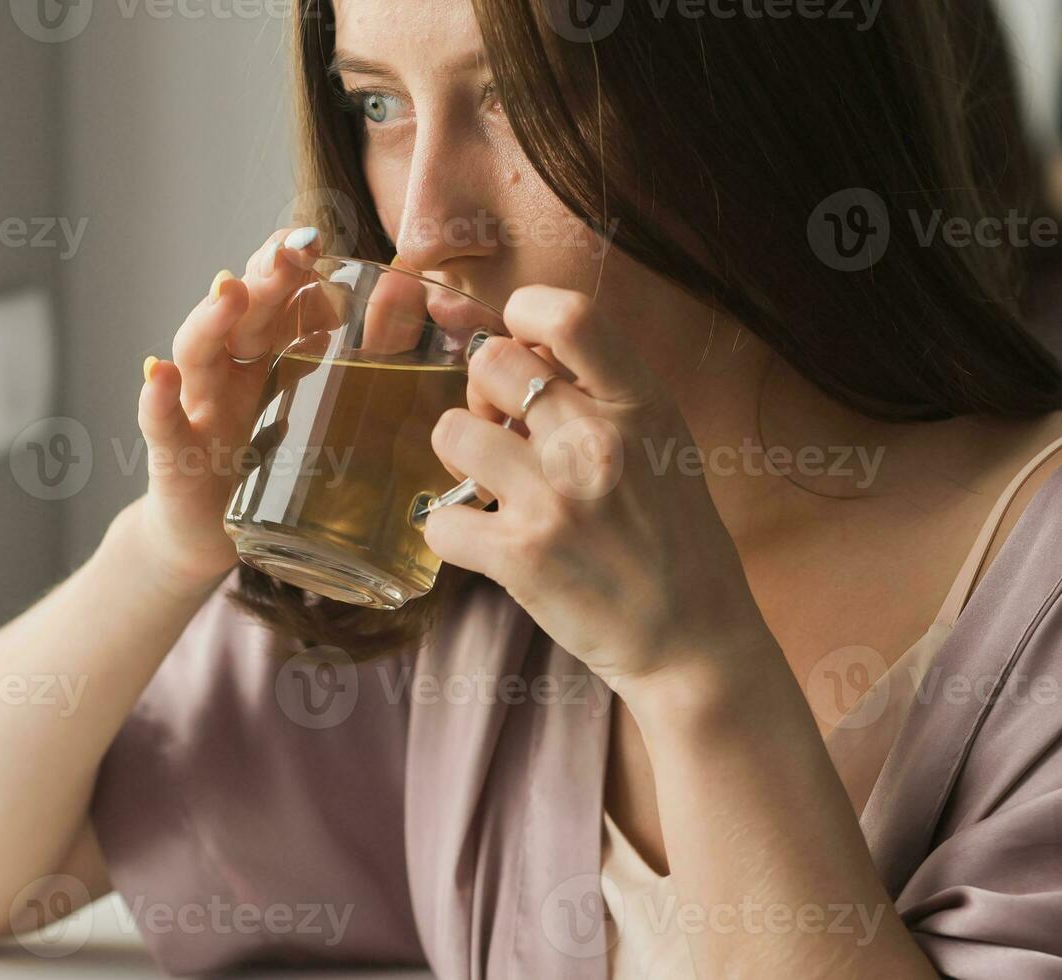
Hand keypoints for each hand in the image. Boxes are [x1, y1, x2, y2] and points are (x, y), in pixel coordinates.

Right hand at [134, 227, 322, 588]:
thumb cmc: (262, 467)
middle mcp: (226, 372)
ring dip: (210, 319)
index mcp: (262, 356)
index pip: (273, 297)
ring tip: (227, 290)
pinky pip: (163, 425)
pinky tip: (156, 373)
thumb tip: (393, 302)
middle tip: (290, 249)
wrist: (203, 533)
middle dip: (264, 278)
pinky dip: (156, 399)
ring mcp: (195, 409)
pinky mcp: (174, 457)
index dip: (287, 265)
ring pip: (197, 355)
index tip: (313, 237)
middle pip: (241, 315)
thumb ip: (343, 362)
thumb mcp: (306, 412)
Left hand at [422, 285, 775, 695]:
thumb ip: (601, 394)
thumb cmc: (673, 539)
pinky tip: (486, 541)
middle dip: (482, 391)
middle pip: (490, 362)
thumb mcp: (662, 444)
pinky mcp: (521, 556)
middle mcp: (596, 442)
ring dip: (461, 458)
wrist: (692, 639)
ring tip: (493, 486)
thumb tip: (517, 351)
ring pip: (452, 432)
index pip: (569, 315)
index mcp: (641, 405)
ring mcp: (555, 499)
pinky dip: (452, 531)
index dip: (525, 312)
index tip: (520, 339)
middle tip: (501, 430)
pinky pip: (441, 518)